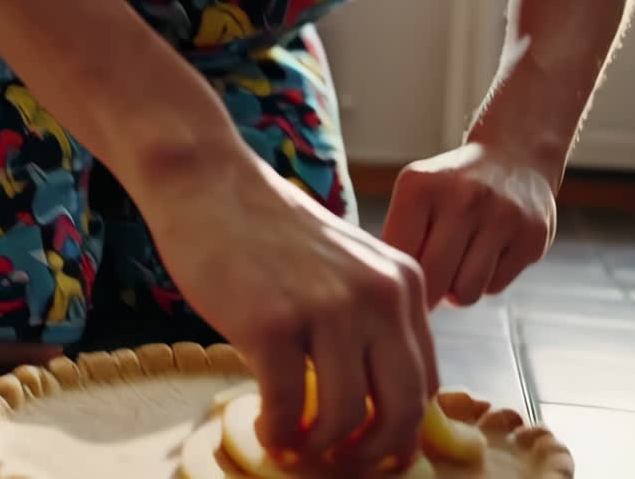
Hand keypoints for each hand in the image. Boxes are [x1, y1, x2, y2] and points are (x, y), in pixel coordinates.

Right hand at [138, 155, 437, 471]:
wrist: (209, 184)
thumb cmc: (267, 231)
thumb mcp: (344, 266)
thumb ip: (367, 320)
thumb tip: (373, 405)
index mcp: (404, 282)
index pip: (425, 382)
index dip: (399, 430)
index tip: (367, 447)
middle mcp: (379, 295)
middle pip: (403, 409)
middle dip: (373, 454)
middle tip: (340, 464)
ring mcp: (328, 308)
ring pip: (344, 417)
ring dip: (319, 448)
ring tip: (293, 445)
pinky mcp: (273, 323)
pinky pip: (286, 407)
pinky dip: (278, 432)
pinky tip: (266, 428)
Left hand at [381, 142, 556, 307]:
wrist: (516, 156)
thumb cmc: (453, 186)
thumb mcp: (416, 193)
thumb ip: (399, 239)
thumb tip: (396, 293)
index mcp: (421, 186)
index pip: (399, 258)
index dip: (401, 276)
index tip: (407, 277)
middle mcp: (464, 197)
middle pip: (433, 281)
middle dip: (429, 292)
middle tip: (433, 281)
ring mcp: (503, 216)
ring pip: (466, 293)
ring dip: (458, 289)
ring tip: (459, 265)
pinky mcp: (533, 237)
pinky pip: (494, 287)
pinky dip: (486, 280)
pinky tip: (488, 253)